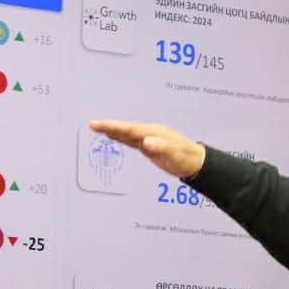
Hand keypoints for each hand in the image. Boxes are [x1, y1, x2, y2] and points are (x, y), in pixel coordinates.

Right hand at [88, 120, 205, 179]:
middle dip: (109, 127)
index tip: (98, 125)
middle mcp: (150, 133)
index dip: (113, 126)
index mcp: (154, 133)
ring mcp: (150, 139)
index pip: (129, 128)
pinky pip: (132, 140)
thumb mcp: (174, 155)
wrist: (196, 163)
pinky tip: (115, 136)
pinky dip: (122, 137)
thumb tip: (146, 142)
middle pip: (126, 129)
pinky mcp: (150, 146)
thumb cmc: (187, 159)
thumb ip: (161, 148)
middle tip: (92, 124)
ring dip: (113, 131)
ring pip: (128, 133)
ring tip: (98, 128)